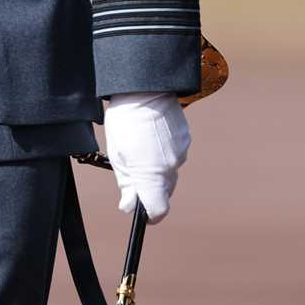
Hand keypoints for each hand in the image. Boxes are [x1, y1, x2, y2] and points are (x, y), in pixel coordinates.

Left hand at [103, 92, 190, 221]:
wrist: (144, 89)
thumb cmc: (125, 122)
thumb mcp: (118, 156)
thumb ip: (127, 184)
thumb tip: (130, 206)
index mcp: (152, 175)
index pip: (159, 210)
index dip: (150, 215)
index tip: (143, 213)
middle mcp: (171, 167)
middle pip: (164, 190)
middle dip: (151, 187)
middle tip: (133, 169)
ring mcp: (181, 152)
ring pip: (170, 171)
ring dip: (157, 166)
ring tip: (141, 146)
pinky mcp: (186, 138)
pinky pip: (176, 153)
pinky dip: (165, 151)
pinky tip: (153, 136)